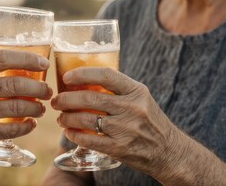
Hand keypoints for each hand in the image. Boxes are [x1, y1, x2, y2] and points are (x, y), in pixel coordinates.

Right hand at [0, 50, 51, 171]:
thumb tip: (19, 63)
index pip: (2, 57)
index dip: (27, 59)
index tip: (43, 64)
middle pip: (15, 84)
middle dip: (38, 88)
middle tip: (47, 91)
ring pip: (17, 108)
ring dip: (35, 108)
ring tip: (41, 108)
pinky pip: (11, 130)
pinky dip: (26, 127)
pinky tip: (31, 124)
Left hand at [51, 67, 186, 179]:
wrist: (169, 151)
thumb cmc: (150, 121)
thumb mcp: (141, 98)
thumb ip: (119, 89)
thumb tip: (86, 80)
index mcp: (137, 91)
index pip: (106, 75)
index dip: (83, 74)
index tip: (67, 77)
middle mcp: (132, 108)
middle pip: (91, 97)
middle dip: (67, 98)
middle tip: (57, 100)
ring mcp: (126, 129)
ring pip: (86, 118)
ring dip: (67, 117)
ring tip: (60, 117)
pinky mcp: (119, 148)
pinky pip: (89, 140)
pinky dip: (75, 135)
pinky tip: (69, 132)